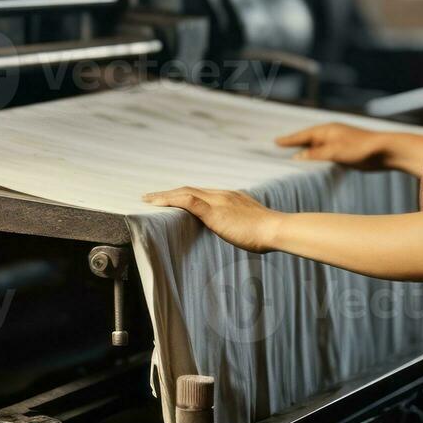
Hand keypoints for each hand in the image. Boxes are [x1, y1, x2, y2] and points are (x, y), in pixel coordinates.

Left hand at [141, 187, 283, 253]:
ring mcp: (217, 200)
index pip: (201, 193)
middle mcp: (221, 194)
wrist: (275, 229)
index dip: (184, 195)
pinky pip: (187, 200)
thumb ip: (239, 224)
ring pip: (184, 192)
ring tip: (148, 199)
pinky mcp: (214, 210)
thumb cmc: (266, 233)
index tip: (172, 199)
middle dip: (170, 193)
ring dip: (164, 195)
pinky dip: (170, 200)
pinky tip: (156, 203)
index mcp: (230, 197)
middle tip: (151, 197)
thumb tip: (236, 232)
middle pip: (189, 189)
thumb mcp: (250, 226)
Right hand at [275, 122, 386, 170]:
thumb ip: (315, 155)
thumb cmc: (361, 148)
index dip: (289, 139)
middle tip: (279, 147)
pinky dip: (316, 159)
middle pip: (308, 140)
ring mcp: (338, 143)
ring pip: (316, 148)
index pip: (303, 135)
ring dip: (305, 153)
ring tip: (292, 158)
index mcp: (327, 130)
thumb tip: (297, 156)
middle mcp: (331, 135)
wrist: (385, 151)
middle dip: (295, 144)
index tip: (275, 142)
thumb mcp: (335, 151)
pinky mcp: (345, 152)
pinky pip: (325, 155)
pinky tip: (313, 165)